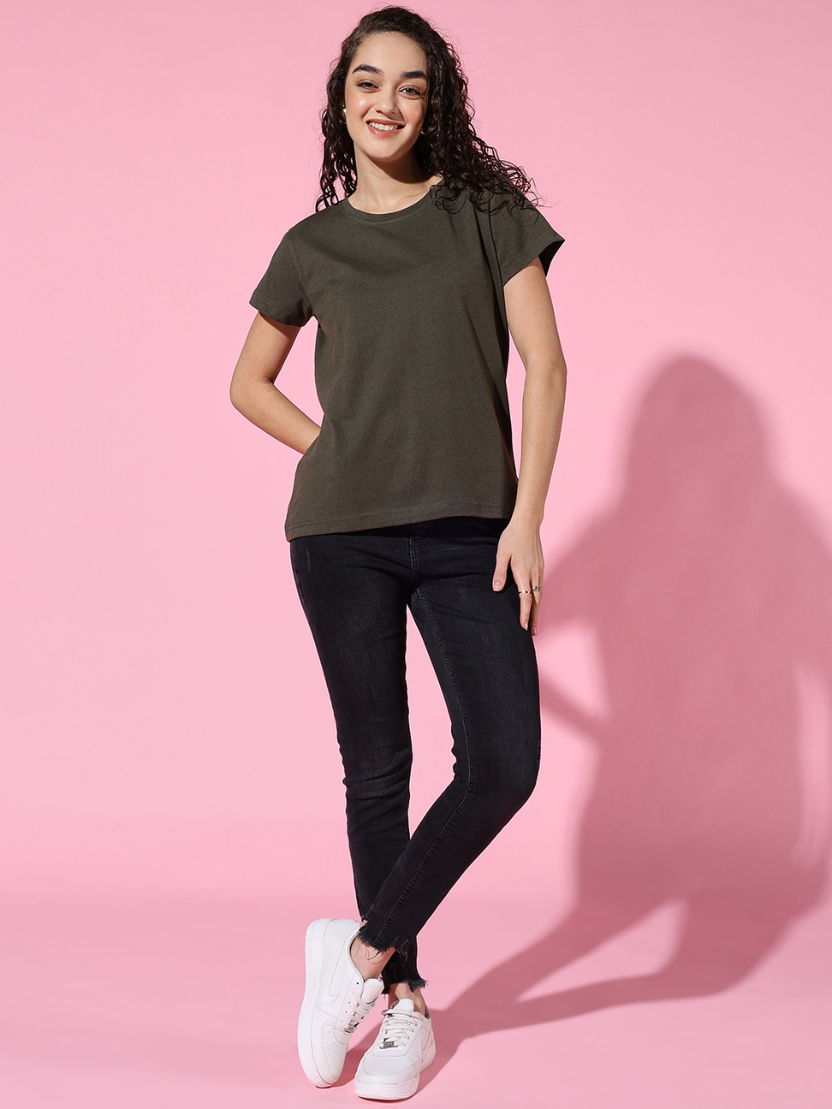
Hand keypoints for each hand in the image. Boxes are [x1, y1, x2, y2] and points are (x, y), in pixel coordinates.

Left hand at [492, 519, 543, 633]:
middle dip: (533, 617)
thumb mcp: (501, 553)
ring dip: (537, 610)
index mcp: (523, 572)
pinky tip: (535, 603)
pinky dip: (538, 599)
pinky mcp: (540, 567)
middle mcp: (534, 574)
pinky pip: (540, 587)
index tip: (523, 626)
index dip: (524, 614)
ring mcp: (539, 570)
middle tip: (531, 633)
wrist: (528, 524)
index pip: (525, 598)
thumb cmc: (512, 538)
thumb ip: (499, 572)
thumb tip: (496, 589)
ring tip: (534, 622)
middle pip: (535, 601)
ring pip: (539, 595)